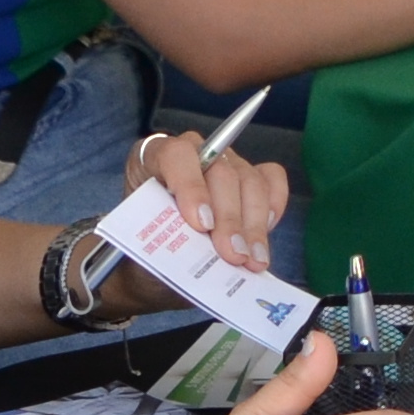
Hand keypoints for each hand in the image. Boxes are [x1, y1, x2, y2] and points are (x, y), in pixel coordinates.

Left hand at [114, 125, 290, 273]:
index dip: (191, 187)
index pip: (176, 156)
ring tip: (252, 261)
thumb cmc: (146, 247)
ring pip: (251, 182)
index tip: (201, 224)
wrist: (154, 256)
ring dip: (254, 226)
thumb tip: (192, 257)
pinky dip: (273, 208)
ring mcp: (226, 161)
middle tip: (233, 254)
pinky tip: (262, 239)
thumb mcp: (140, 247)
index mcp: (153, 158)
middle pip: (222, 173)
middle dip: (230, 218)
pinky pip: (272, 180)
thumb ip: (162, 245)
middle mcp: (194, 153)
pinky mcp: (252, 174)